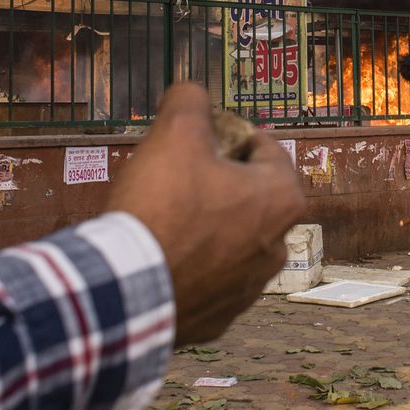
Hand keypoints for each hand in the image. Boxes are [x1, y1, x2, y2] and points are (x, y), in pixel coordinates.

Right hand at [109, 83, 303, 344]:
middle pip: (247, 194)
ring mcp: (250, 288)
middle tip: (174, 175)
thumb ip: (190, 101)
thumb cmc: (160, 207)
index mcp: (282, 199)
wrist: (127, 289)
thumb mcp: (174, 133)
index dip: (224, 134)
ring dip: (204, 224)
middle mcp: (278, 246)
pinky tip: (160, 255)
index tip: (194, 138)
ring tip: (163, 217)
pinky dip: (189, 265)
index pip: (262, 147)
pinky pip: (208, 278)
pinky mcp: (220, 317)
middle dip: (215, 181)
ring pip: (230, 238)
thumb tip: (191, 92)